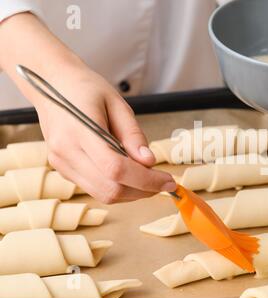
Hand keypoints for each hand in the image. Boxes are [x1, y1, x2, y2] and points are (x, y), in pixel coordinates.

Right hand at [0, 13, 175, 203]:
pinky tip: (128, 175)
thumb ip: (133, 134)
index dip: (146, 180)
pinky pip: (94, 188)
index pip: (116, 169)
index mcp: (79, 131)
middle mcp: (66, 152)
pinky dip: (117, 188)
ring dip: (131, 193)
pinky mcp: (62, 169)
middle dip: (143, 190)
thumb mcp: (117, 104)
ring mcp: (61, 163)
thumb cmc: (86, 89)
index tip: (168, 181)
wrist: (51, 84)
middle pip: (110, 188)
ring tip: (148, 178)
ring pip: (103, 194)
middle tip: (162, 181)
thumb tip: (149, 162)